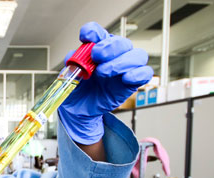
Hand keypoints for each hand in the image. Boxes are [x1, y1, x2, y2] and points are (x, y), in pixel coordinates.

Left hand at [58, 22, 152, 144]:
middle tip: (96, 56)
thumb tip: (73, 57)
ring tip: (104, 72)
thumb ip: (72, 64)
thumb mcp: (69, 76)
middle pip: (121, 42)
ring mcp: (125, 68)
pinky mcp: (132, 82)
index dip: (93, 32)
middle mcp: (113, 55)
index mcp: (97, 48)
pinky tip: (125, 78)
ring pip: (137, 55)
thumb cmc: (78, 89)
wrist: (80, 109)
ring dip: (121, 62)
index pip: (97, 32)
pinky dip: (138, 74)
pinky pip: (145, 73)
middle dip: (109, 47)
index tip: (85, 37)